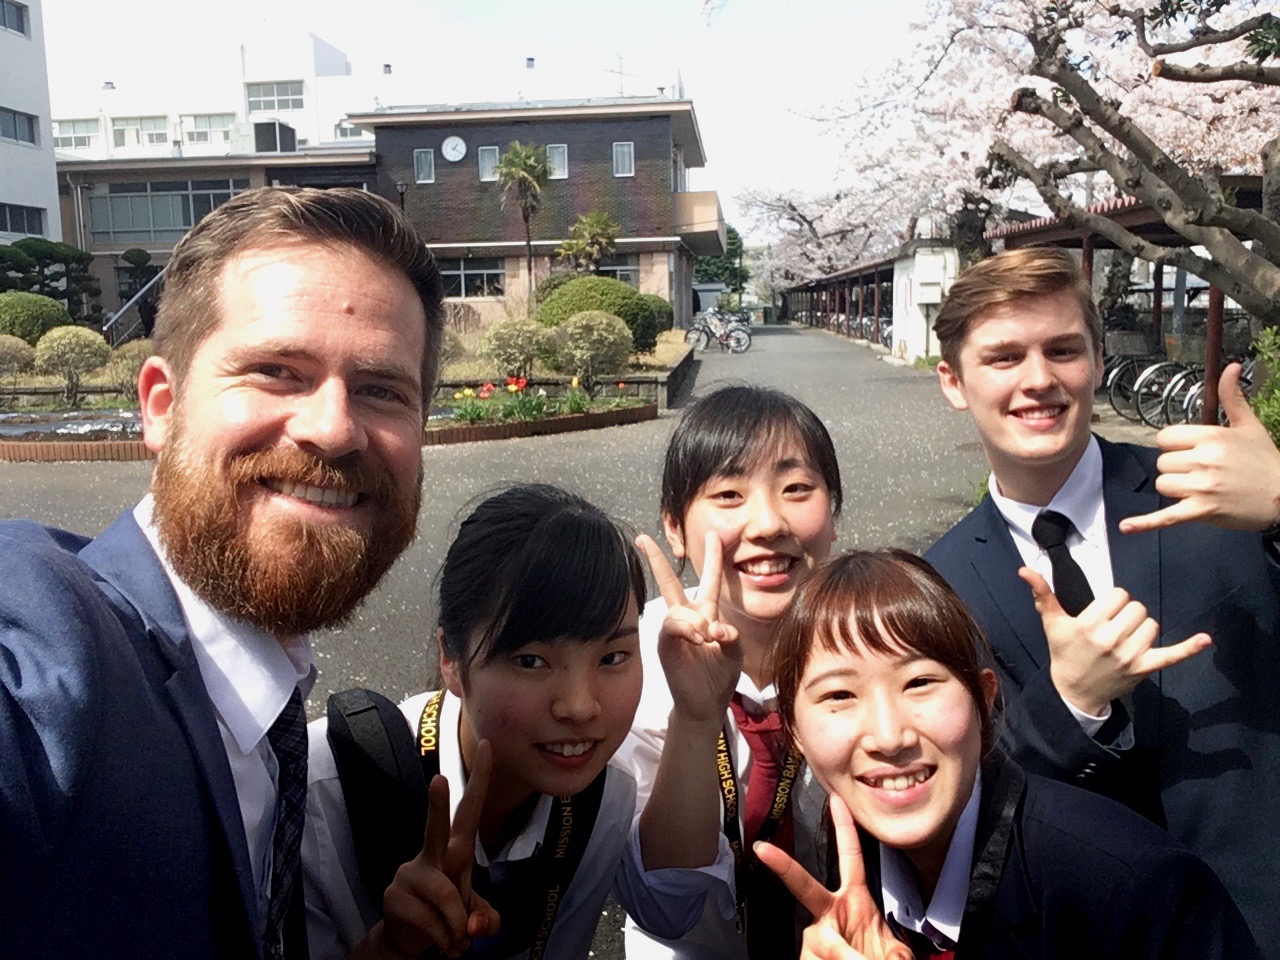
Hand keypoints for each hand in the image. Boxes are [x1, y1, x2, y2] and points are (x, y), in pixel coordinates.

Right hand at [363, 741, 499, 959]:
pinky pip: (431, 921)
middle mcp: (431, 857)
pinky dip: (444, 938)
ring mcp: (410, 875)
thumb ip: (485, 918)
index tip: (488, 746)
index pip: (470, 809)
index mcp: (454, 851)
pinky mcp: (395, 897)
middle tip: (439, 778)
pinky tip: (443, 945)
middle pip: (436, 828)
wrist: (407, 940)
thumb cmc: (446, 914)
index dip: (481, 779)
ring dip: (457, 926)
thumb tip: (475, 926)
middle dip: (437, 804)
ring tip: (458, 942)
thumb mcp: (474, 915)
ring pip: (446, 896)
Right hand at [636, 531, 742, 725]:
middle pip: (671, 582)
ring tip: (707, 639)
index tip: (714, 533)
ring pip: (679, 609)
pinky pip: (672, 625)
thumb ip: (731, 635)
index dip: (712, 557)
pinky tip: (698, 639)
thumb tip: (715, 628)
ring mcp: (674, 630)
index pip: (709, 580)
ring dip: (696, 621)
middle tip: (643, 538)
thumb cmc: (720, 676)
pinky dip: (687, 629)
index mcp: (706, 614)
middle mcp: (687, 617)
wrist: (706, 703)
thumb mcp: (735, 651)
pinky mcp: (665, 643)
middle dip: (657, 560)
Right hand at [756, 794, 912, 959]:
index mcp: (855, 902)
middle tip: (763, 850)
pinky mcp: (805, 958)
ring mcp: (815, 938)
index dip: (844, 828)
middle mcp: (831, 915)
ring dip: (842, 955)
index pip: (850, 858)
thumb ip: (885, 950)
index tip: (835, 800)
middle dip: (784, 866)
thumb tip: (849, 951)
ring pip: (821, 941)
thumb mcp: (894, 953)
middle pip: (804, 886)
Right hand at [1019, 567, 1210, 715]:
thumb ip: (1042, 594)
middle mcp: (1111, 638)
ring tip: (1125, 639)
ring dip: (1142, 628)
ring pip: (1151, 624)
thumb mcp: (1052, 624)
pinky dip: (1189, 648)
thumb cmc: (1064, 653)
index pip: (1118, 595)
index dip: (1112, 602)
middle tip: (1112, 628)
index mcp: (1089, 624)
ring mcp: (1130, 655)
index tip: (1101, 614)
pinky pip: (1171, 655)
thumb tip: (1025, 569)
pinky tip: (1204, 639)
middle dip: (1126, 614)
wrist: (1073, 692)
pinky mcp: (1144, 668)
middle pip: (1137, 607)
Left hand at [1120, 363, 1279, 534]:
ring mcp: (1202, 486)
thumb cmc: (1265, 460)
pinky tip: (1126, 526)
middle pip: (1162, 462)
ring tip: (1200, 488)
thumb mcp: (1249, 426)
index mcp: (1211, 437)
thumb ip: (1232, 397)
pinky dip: (1145, 523)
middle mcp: (1203, 459)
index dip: (1174, 445)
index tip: (1189, 450)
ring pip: (1163, 484)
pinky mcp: (1202, 510)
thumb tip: (1229, 367)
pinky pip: (1166, 516)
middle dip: (1176, 467)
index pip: (1165, 437)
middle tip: (1202, 472)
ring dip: (1175, 488)